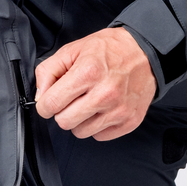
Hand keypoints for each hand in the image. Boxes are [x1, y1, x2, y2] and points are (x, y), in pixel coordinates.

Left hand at [34, 27, 155, 139]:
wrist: (146, 52)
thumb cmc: (110, 49)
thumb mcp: (73, 49)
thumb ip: (49, 71)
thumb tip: (40, 97)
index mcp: (88, 73)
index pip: (51, 104)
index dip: (45, 104)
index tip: (50, 100)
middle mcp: (105, 94)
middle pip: (64, 122)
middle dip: (62, 112)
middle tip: (71, 99)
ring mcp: (119, 110)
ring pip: (81, 132)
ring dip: (80, 120)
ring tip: (89, 103)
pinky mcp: (130, 121)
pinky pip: (100, 136)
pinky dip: (97, 125)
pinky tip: (102, 109)